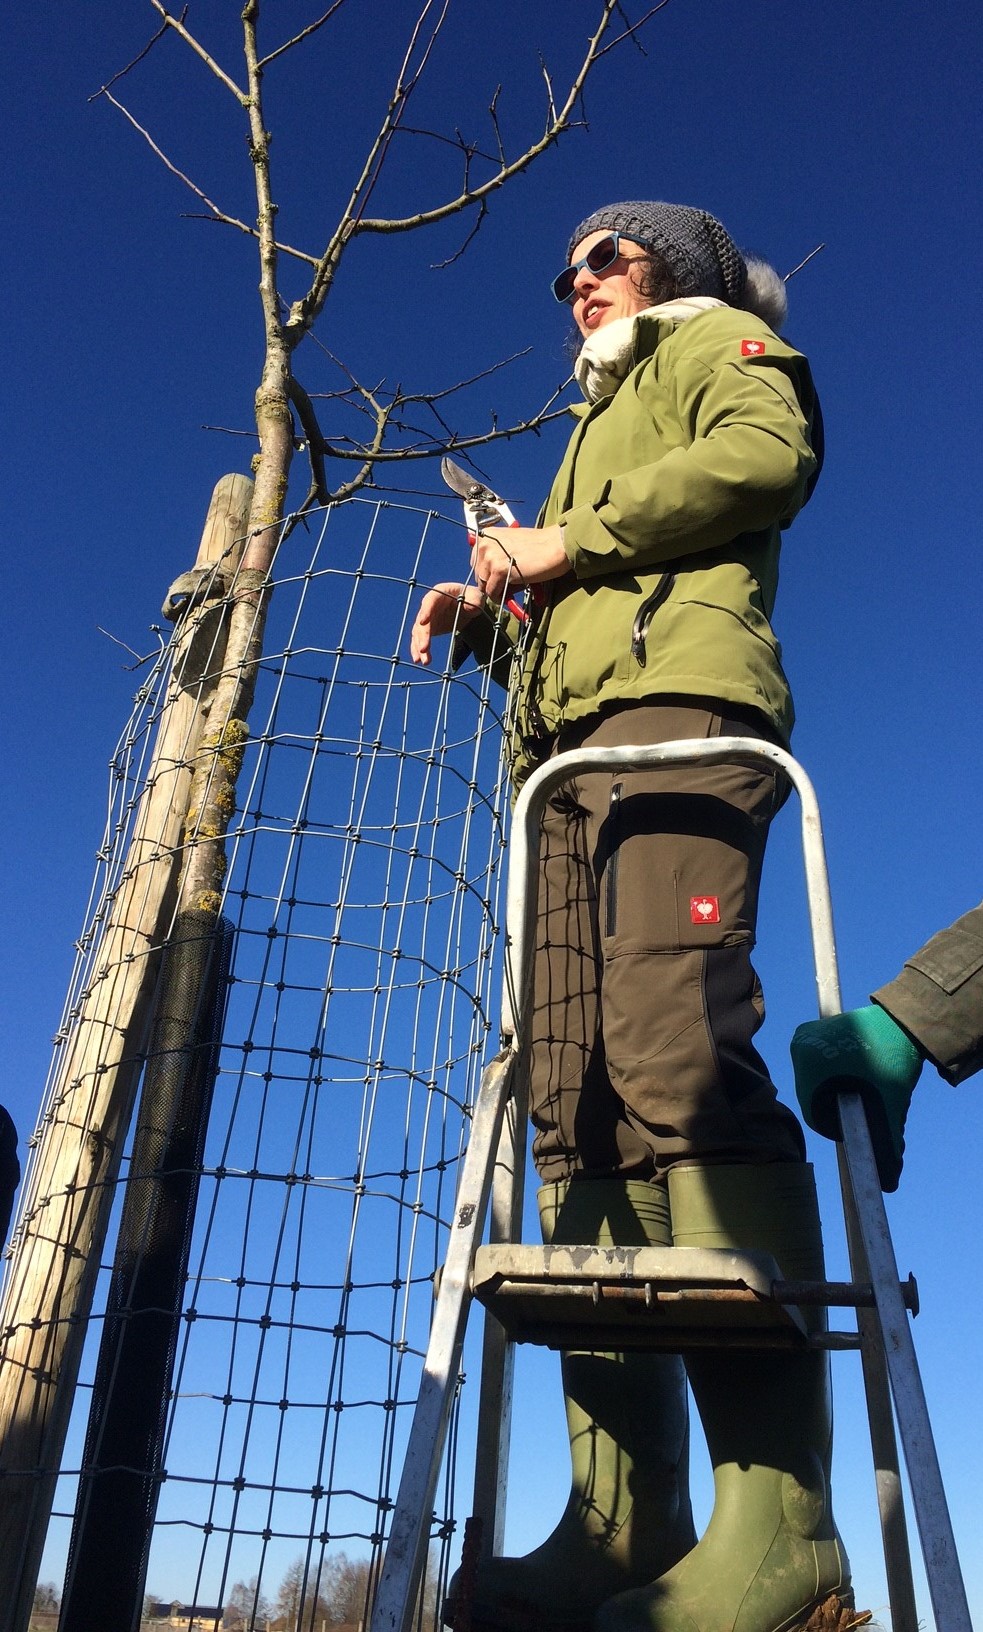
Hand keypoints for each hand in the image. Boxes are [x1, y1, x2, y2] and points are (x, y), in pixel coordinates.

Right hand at [410, 582, 482, 666]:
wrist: (468, 605)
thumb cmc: (472, 598)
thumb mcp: (477, 596)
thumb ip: (475, 600)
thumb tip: (470, 608)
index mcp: (440, 593)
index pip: (430, 601)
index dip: (426, 611)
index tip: (423, 622)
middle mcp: (429, 605)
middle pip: (422, 621)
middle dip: (422, 636)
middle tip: (424, 649)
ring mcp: (427, 617)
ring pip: (419, 633)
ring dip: (418, 646)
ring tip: (423, 661)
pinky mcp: (428, 629)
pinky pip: (420, 639)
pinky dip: (418, 650)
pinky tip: (419, 661)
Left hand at [472, 524, 570, 604]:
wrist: (557, 546)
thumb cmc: (540, 545)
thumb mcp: (511, 544)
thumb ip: (497, 554)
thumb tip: (489, 577)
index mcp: (487, 535)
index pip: (476, 562)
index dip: (489, 572)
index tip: (499, 577)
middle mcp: (485, 544)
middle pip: (478, 574)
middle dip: (492, 582)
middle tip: (509, 584)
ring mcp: (490, 557)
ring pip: (484, 585)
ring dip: (498, 590)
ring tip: (514, 586)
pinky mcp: (499, 570)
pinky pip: (492, 592)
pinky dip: (502, 596)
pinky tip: (513, 591)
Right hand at [790, 1005, 923, 1191]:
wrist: (905, 1019)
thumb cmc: (893, 1059)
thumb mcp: (890, 1103)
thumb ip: (886, 1142)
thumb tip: (889, 1182)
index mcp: (809, 1062)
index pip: (814, 1111)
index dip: (837, 1127)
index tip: (858, 1131)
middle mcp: (801, 1047)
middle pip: (815, 1095)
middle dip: (838, 1107)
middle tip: (864, 1111)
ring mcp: (807, 1036)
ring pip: (818, 1080)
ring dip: (837, 1090)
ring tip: (864, 1092)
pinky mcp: (815, 1030)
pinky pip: (821, 1063)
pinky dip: (837, 1073)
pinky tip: (859, 1075)